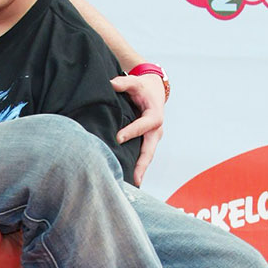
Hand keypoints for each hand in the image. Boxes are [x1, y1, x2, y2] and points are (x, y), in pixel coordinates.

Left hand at [112, 71, 165, 185]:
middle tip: (135, 179)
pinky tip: (130, 178)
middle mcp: (156, 130)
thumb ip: (124, 83)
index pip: (142, 126)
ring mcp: (153, 137)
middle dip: (142, 164)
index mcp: (155, 116)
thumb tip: (111, 84)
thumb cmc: (143, 87)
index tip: (118, 138)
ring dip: (140, 170)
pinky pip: (144, 155)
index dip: (131, 132)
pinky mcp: (148, 141)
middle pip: (149, 150)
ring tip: (132, 185)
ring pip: (147, 156)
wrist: (155, 89)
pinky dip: (138, 166)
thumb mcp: (135, 82)